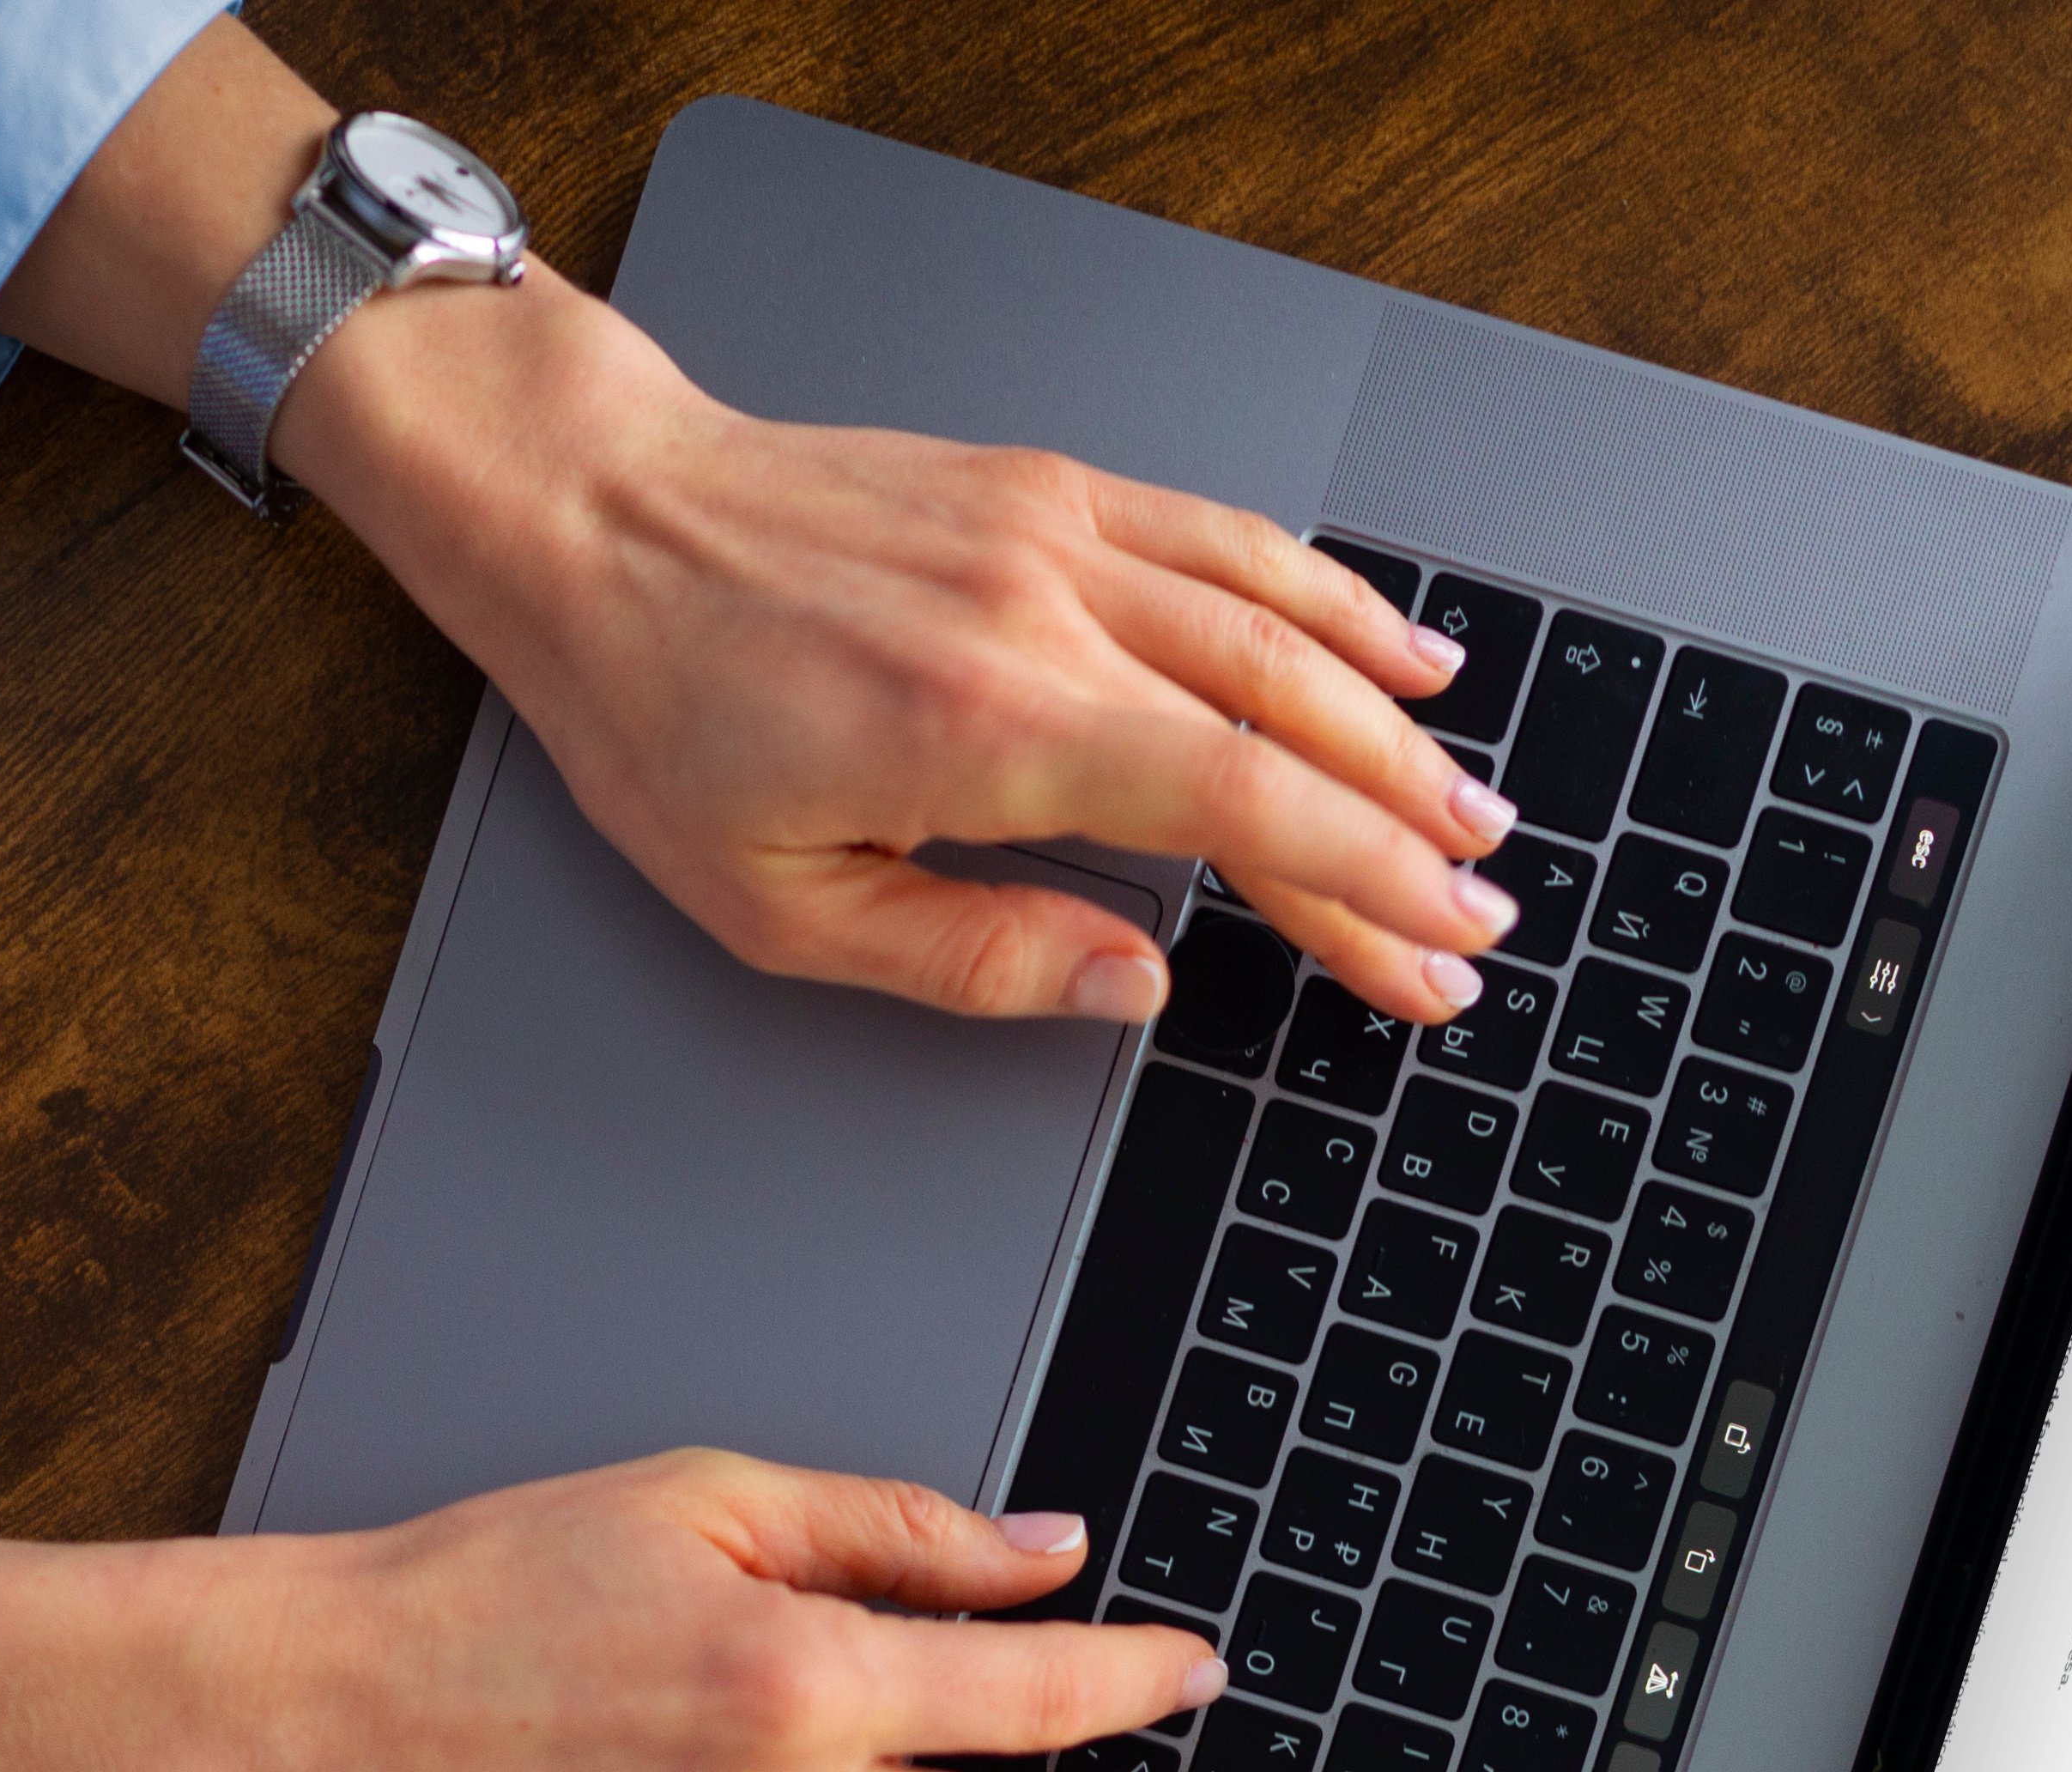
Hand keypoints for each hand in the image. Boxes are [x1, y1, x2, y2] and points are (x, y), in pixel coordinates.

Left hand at [0, 25, 1518, 1033]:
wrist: (593, 523)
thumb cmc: (660, 714)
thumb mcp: (780, 908)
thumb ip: (973, 960)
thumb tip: (1133, 983)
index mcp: (990, 731)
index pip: (1241, 816)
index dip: (1361, 892)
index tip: (1432, 952)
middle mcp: (1046, 614)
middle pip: (1289, 729)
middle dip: (1406, 829)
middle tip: (1478, 909)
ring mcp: (1056, 534)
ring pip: (1282, 628)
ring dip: (1395, 720)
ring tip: (1469, 799)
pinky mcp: (1046, 487)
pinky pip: (1226, 539)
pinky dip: (1327, 595)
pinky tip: (1390, 643)